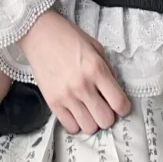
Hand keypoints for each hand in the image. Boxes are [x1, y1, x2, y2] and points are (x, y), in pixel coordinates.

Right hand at [17, 10, 130, 134]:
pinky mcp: (52, 102)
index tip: (121, 107)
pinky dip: (76, 123)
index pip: (119, 103)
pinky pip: (70, 126)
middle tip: (104, 107)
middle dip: (108, 116)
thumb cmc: (67, 37)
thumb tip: (114, 91)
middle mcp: (82, 86)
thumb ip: (107, 70)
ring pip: (89, 127)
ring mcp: (66, 96)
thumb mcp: (95, 47)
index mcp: (97, 70)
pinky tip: (76, 112)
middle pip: (105, 120)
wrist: (39, 33)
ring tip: (89, 110)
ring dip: (92, 121)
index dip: (124, 108)